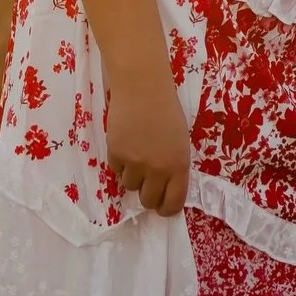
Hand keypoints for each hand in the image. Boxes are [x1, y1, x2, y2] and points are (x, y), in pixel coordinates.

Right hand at [106, 76, 191, 216]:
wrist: (142, 86)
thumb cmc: (166, 109)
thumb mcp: (179, 140)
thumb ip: (173, 165)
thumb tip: (164, 187)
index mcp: (179, 165)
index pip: (173, 204)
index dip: (166, 209)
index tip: (162, 205)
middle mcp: (158, 169)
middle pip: (148, 201)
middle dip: (147, 193)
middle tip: (146, 179)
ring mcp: (135, 163)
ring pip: (130, 186)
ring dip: (132, 175)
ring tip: (136, 152)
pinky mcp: (116, 154)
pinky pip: (116, 170)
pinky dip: (120, 161)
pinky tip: (125, 141)